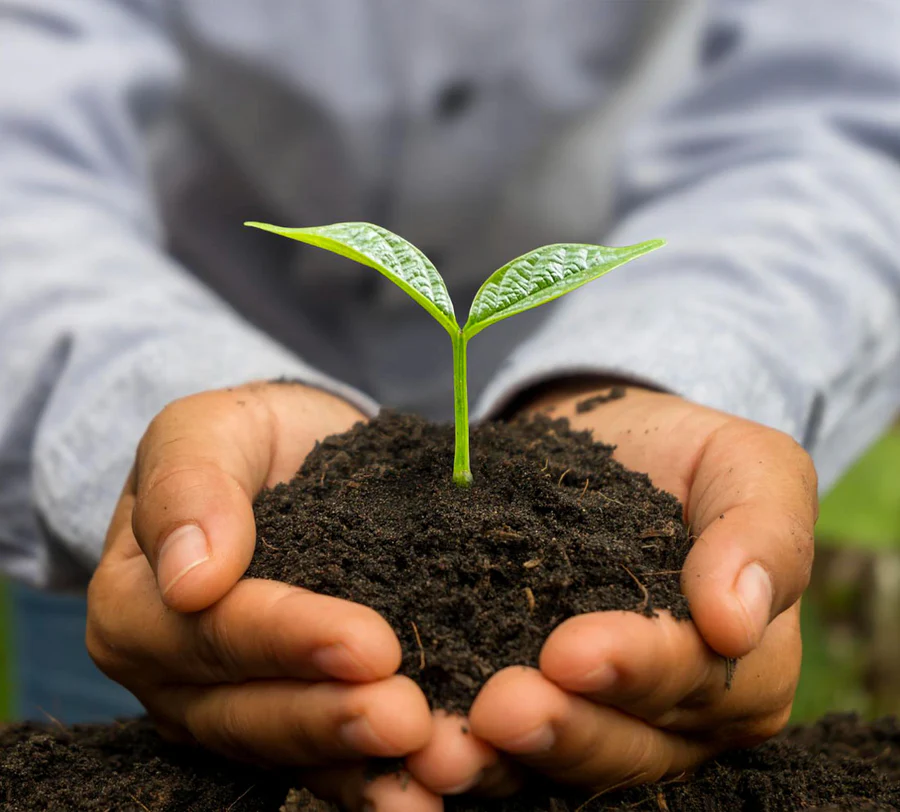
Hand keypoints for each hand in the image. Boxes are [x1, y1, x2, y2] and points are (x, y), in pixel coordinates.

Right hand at [86, 382, 438, 809]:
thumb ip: (190, 485)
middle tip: (408, 719)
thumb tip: (191, 578)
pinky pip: (325, 766)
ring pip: (291, 753)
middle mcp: (173, 675)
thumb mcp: (207, 429)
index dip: (290, 641)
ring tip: (437, 768)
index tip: (370, 644)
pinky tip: (429, 792)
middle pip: (249, 712)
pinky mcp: (286, 726)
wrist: (289, 457)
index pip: (214, 631)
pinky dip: (374, 781)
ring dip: (363, 765)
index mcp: (137, 604)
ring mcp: (229, 709)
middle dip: (332, 717)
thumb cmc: (244, 440)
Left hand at [402, 384, 814, 798]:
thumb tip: (737, 623)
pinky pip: (512, 744)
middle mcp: (678, 714)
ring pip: (566, 759)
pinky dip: (474, 750)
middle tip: (500, 710)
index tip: (570, 652)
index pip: (698, 682)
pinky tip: (427, 742)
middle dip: (565, 729)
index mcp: (745, 668)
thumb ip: (764, 535)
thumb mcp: (751, 468)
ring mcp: (606, 718)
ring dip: (508, 760)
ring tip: (447, 748)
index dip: (636, 670)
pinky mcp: (541, 703)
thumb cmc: (689, 455)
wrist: (611, 444)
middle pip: (629, 742)